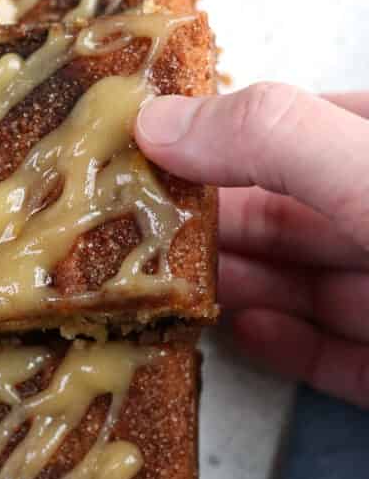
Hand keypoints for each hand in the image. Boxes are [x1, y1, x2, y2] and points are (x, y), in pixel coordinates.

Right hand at [135, 84, 368, 408]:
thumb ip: (274, 141)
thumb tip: (158, 121)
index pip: (311, 123)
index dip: (235, 131)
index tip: (156, 145)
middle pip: (303, 210)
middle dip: (221, 217)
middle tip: (139, 224)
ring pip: (315, 284)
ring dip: (242, 282)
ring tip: (170, 280)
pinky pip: (340, 356)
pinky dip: (290, 346)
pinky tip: (247, 332)